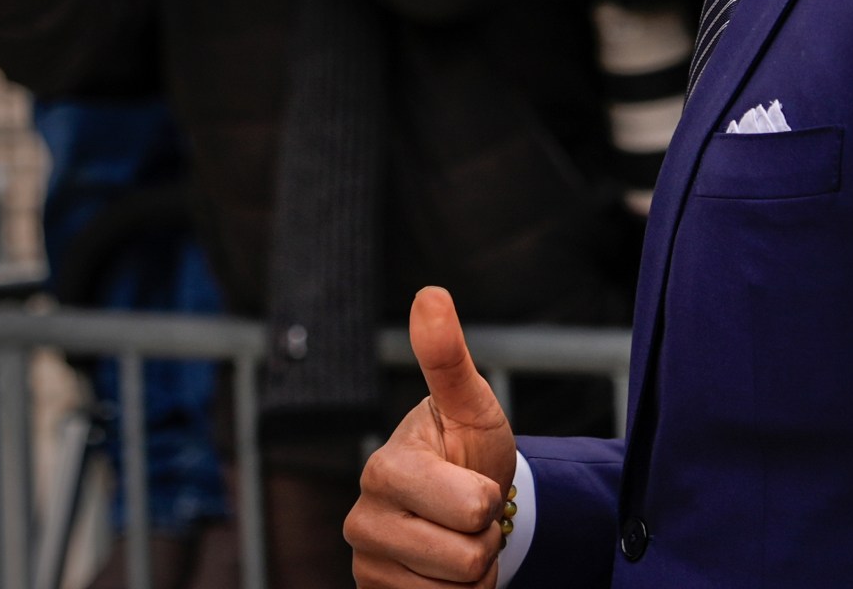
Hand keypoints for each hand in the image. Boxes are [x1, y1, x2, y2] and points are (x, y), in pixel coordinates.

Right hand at [346, 288, 518, 588]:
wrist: (464, 503)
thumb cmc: (468, 449)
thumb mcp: (471, 405)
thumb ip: (448, 359)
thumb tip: (430, 294)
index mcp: (385, 468)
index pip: (470, 506)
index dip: (488, 499)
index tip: (475, 480)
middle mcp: (364, 518)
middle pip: (465, 555)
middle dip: (485, 536)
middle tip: (472, 512)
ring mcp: (366, 562)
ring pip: (455, 588)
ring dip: (473, 567)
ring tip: (459, 537)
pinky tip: (444, 568)